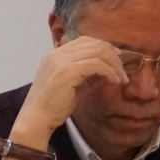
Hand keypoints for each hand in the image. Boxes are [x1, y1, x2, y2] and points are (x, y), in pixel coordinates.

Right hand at [12, 36, 129, 148]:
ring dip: (114, 64)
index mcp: (54, 55)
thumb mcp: (73, 85)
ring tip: (121, 77)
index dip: (104, 47)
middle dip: (112, 55)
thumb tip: (109, 69)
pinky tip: (114, 81)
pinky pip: (96, 64)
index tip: (117, 59)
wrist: (37, 118)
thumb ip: (88, 74)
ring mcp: (60, 61)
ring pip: (97, 51)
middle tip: (123, 70)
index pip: (84, 41)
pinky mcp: (67, 72)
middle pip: (93, 43)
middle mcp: (56, 54)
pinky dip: (110, 71)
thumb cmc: (53, 106)